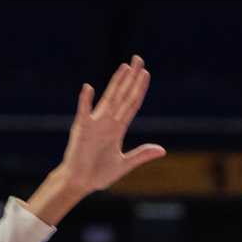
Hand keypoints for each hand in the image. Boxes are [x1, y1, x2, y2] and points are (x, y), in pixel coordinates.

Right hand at [24, 58, 166, 224]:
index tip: (146, 73)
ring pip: (108, 99)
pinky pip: (84, 112)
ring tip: (124, 67)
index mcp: (118, 129)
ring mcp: (94, 124)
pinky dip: (85, 101)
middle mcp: (107, 122)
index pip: (132, 104)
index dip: (139, 89)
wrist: (79, 183)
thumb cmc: (98, 174)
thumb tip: (162, 150)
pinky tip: (89, 88)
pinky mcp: (81, 130)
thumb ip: (141, 155)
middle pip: (122, 96)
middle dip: (131, 78)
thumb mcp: (124, 164)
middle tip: (138, 59)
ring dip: (116, 83)